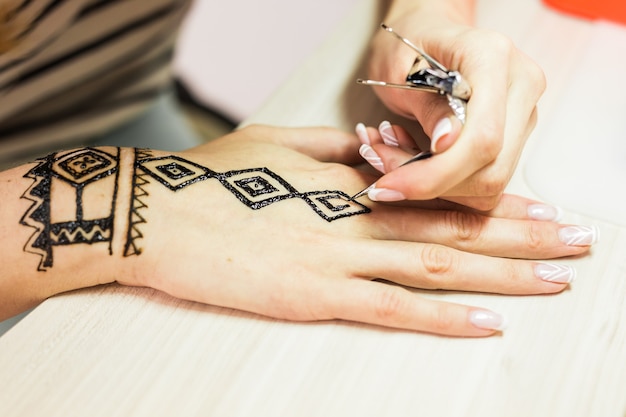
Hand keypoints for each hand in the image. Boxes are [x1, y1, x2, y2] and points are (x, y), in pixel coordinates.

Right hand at [115, 125, 595, 336]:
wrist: (155, 212)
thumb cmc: (212, 177)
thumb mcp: (275, 143)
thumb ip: (330, 148)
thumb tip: (371, 152)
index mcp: (347, 180)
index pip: (438, 192)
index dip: (495, 202)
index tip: (541, 207)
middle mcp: (355, 217)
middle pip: (455, 227)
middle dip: (523, 235)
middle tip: (577, 240)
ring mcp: (338, 258)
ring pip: (437, 265)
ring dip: (502, 273)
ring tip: (554, 277)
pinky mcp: (313, 297)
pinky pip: (392, 311)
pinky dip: (442, 318)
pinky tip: (486, 323)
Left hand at [362, 5, 545, 209]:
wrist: (426, 30)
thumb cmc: (408, 42)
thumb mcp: (398, 69)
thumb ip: (426, 105)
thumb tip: (447, 143)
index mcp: (491, 56)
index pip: (481, 137)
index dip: (437, 172)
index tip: (390, 184)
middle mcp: (520, 83)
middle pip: (491, 167)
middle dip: (431, 184)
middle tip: (383, 173)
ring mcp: (524, 111)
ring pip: (490, 181)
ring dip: (436, 186)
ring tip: (393, 157)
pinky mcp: (516, 133)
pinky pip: (484, 178)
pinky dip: (445, 182)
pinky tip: (416, 160)